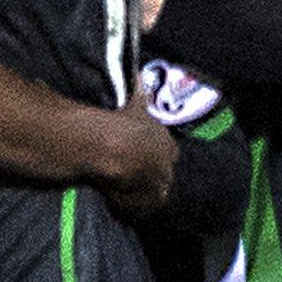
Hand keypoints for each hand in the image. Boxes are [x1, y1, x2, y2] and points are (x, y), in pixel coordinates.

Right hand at [101, 90, 176, 221]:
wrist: (112, 149)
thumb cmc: (123, 122)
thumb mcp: (133, 101)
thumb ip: (139, 90)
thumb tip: (141, 72)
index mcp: (167, 144)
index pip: (169, 151)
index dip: (156, 151)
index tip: (143, 151)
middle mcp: (168, 168)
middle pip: (163, 175)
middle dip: (152, 174)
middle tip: (132, 172)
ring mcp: (157, 188)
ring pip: (152, 194)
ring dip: (141, 192)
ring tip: (123, 190)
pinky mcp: (143, 205)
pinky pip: (138, 208)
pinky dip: (129, 206)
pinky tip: (116, 202)